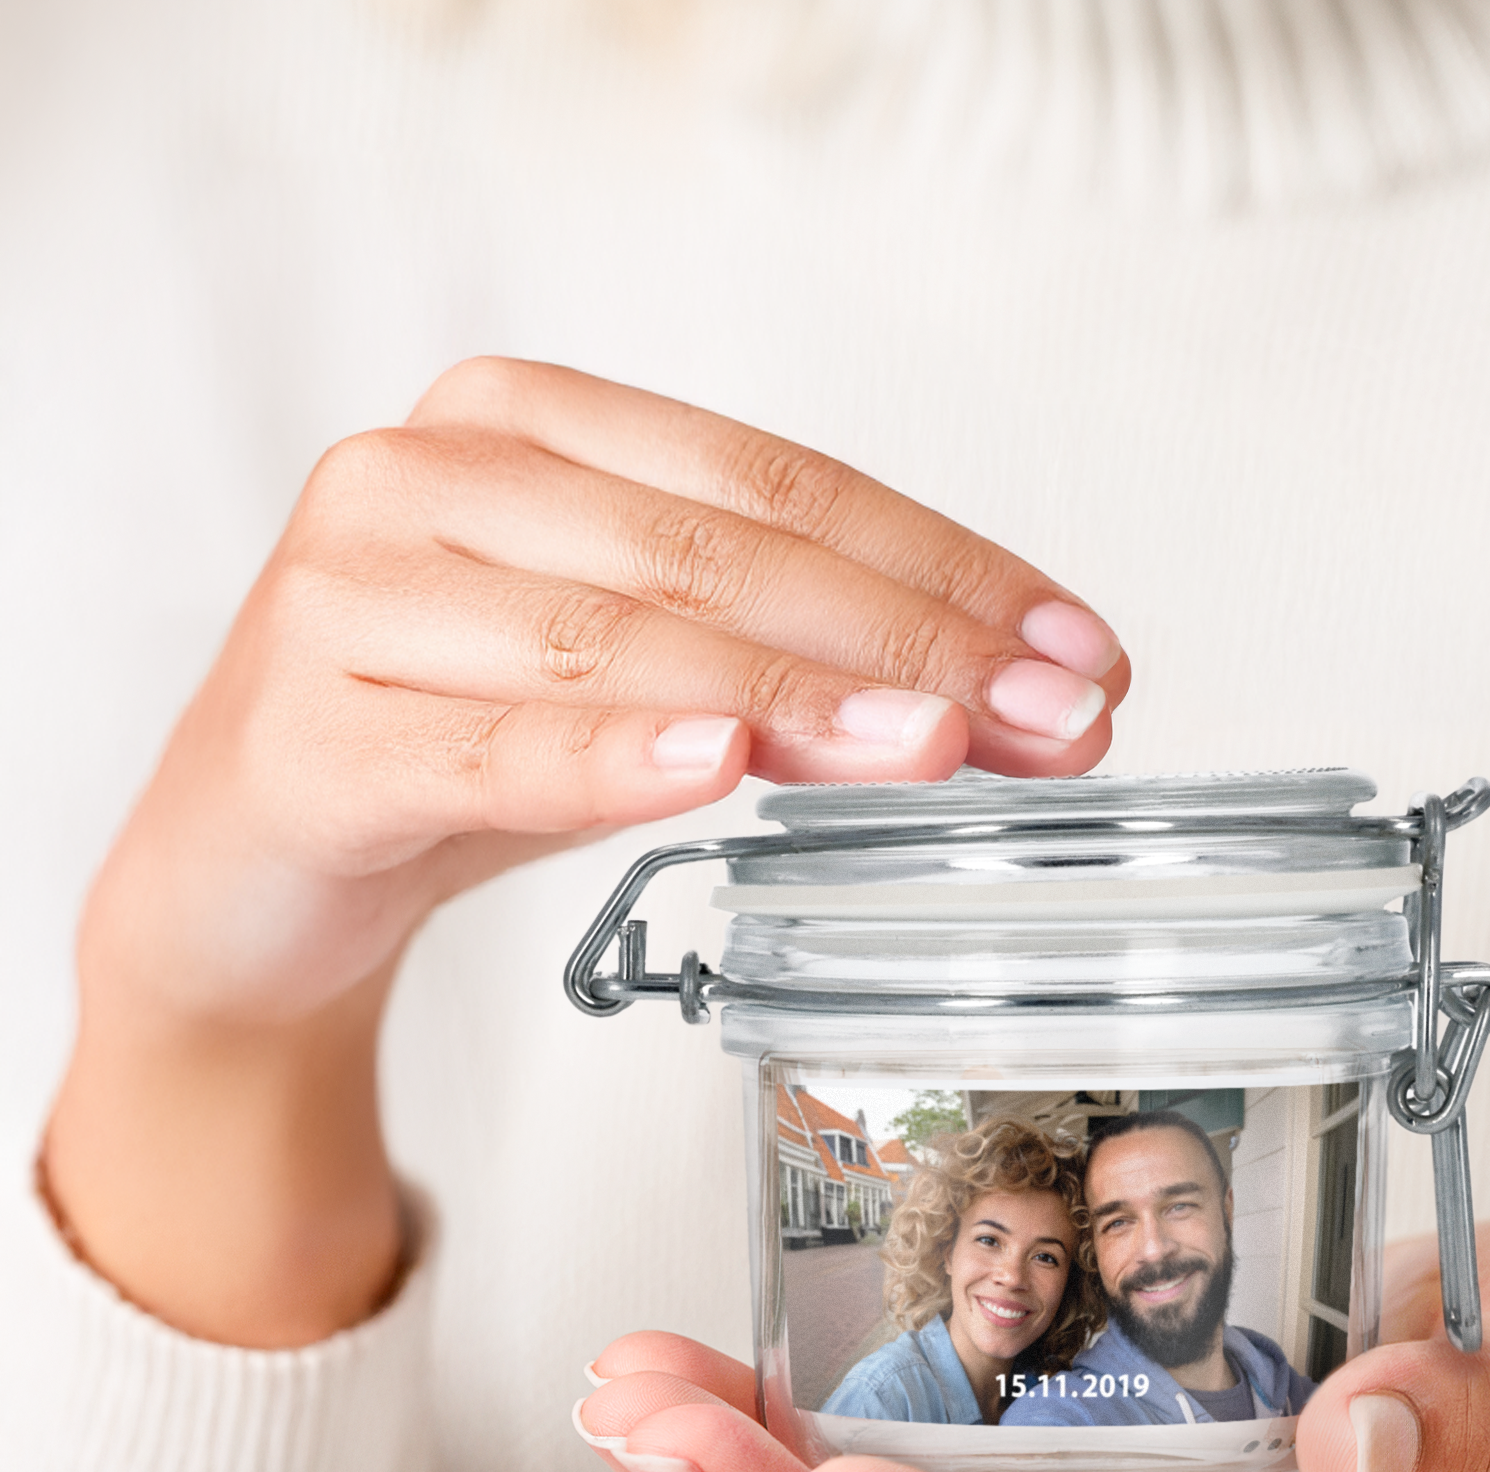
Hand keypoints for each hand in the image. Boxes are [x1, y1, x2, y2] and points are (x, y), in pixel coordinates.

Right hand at [43, 359, 1127, 1343]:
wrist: (251, 867)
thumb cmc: (459, 745)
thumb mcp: (631, 680)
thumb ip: (772, 656)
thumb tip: (986, 693)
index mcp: (526, 424)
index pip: (778, 484)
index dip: (945, 567)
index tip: (1075, 648)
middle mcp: (430, 476)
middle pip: (719, 555)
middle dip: (914, 641)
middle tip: (1051, 714)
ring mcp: (353, 596)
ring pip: (621, 644)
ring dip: (801, 701)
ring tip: (941, 744)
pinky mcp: (308, 735)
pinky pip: (488, 748)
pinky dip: (611, 758)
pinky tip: (717, 767)